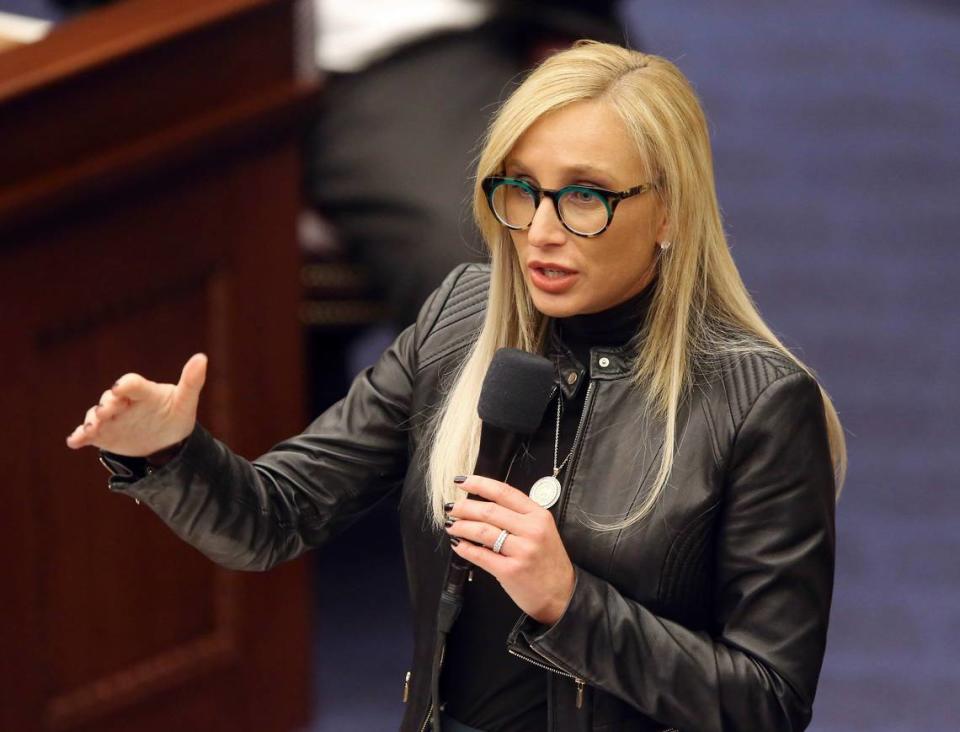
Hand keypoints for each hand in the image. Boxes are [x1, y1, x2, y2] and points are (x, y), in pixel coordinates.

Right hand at [65, 353, 207, 456]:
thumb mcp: (186, 400)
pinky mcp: (103, 433)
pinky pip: (87, 433)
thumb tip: (202, 358)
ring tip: (91, 428)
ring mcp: (111, 417)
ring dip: (91, 420)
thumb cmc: (175, 415)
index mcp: (143, 391)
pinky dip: (79, 436)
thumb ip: (192, 381)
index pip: (132, 383)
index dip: (126, 385)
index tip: (121, 388)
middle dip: (106, 404)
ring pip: (96, 415)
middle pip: (109, 398)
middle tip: (105, 411)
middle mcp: (123, 402)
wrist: (167, 440)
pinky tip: (74, 441)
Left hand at [445, 475, 575, 625]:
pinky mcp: (510, 571)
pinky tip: (458, 545)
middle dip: (464, 508)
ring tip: (452, 526)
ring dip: (461, 527)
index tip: (461, 482)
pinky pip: (480, 555)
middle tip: (452, 508)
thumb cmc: (547, 561)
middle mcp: (532, 530)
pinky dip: (465, 549)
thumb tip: (482, 505)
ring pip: (482, 531)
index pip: (504, 492)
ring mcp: (522, 551)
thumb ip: (518, 516)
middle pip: (489, 510)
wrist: (561, 594)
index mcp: (538, 515)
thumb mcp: (542, 530)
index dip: (479, 484)